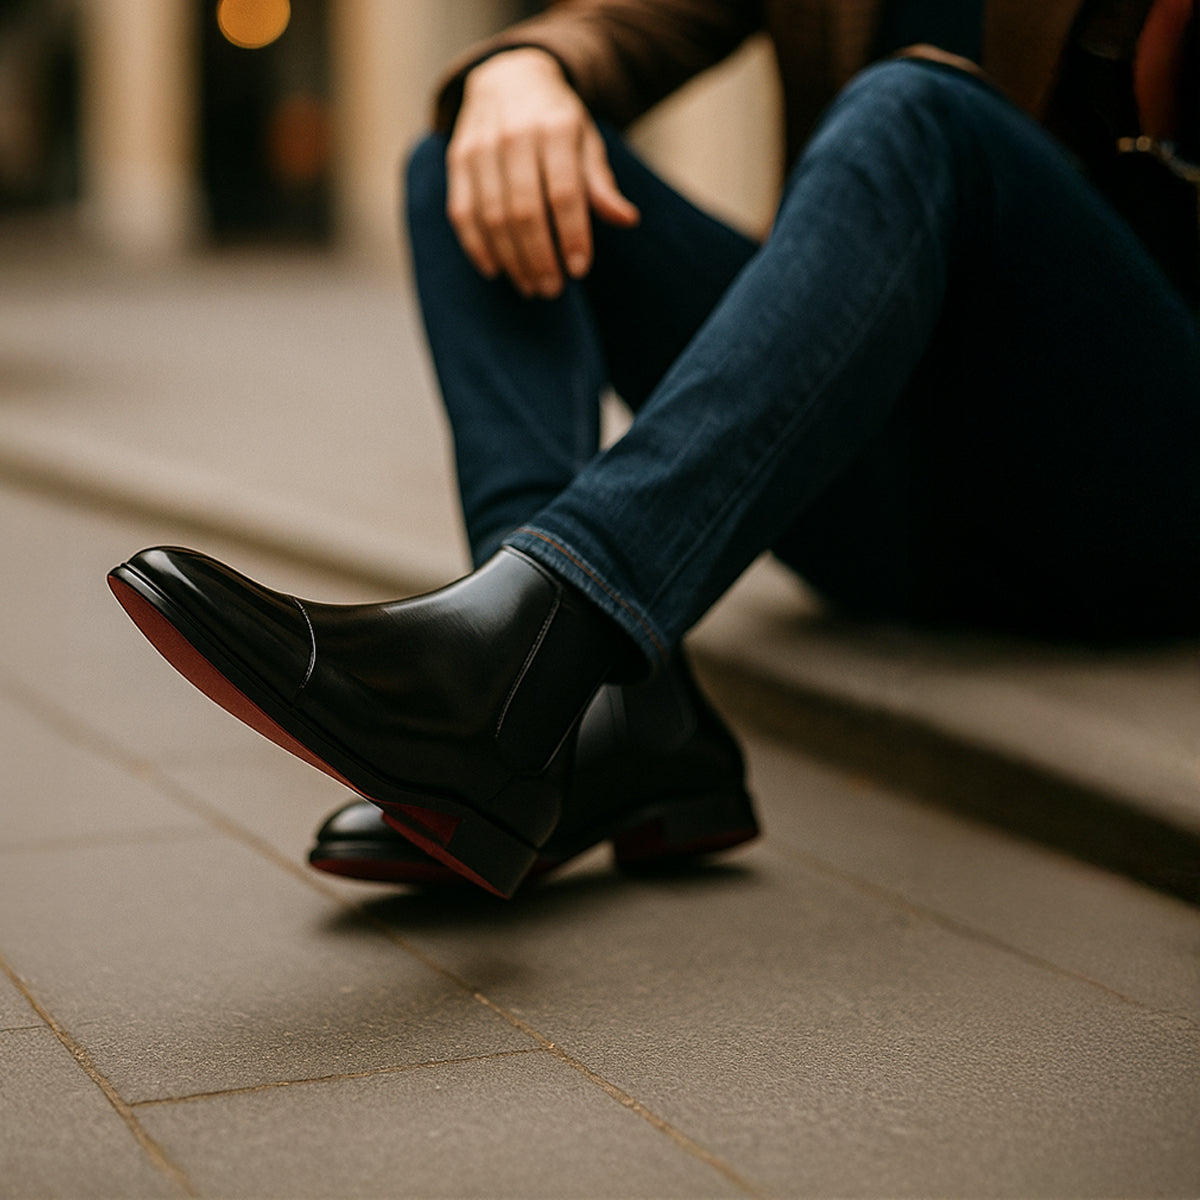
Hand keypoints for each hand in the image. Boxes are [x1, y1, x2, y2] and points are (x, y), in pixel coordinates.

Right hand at [446, 47, 639, 297]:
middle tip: (552, 289)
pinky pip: (463, 212)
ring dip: (511, 260)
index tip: (579, 270)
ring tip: (531, 287)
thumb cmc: (557, 123)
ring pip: (492, 216)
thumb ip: (601, 183)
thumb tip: (628, 219)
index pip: (564, 192)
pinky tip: (496, 270)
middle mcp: (514, 134)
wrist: (509, 78)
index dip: (571, 234)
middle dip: (539, 257)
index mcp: (555, 127)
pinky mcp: (457, 160)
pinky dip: (478, 247)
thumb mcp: (587, 143)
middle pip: (524, 210)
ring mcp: (480, 147)